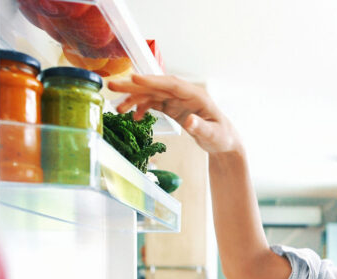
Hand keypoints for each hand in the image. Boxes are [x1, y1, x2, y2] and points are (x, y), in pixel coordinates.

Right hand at [108, 74, 242, 153]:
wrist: (223, 142)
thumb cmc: (222, 137)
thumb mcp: (214, 135)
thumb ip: (201, 128)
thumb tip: (189, 121)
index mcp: (196, 95)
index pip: (171, 84)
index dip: (153, 81)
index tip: (134, 78)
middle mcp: (184, 94)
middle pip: (157, 86)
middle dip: (135, 86)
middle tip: (113, 85)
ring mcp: (177, 100)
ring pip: (152, 94)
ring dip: (134, 99)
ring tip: (118, 108)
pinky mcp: (173, 107)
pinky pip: (154, 104)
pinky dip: (142, 108)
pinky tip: (134, 117)